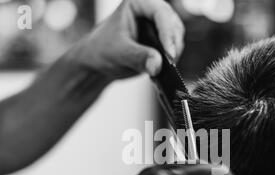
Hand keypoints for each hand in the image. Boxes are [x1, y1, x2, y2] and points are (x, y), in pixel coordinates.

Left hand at [70, 0, 184, 80]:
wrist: (98, 62)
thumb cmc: (102, 49)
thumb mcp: (118, 53)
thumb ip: (138, 57)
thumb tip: (157, 65)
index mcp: (138, 3)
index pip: (160, 13)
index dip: (167, 33)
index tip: (169, 54)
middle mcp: (150, 11)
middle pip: (173, 24)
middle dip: (172, 45)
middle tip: (168, 63)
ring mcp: (157, 26)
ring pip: (176, 37)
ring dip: (173, 53)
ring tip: (161, 68)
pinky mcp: (160, 41)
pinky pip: (173, 48)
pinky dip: (170, 59)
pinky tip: (160, 69)